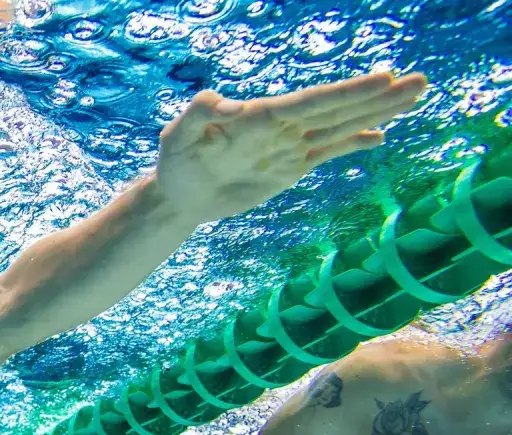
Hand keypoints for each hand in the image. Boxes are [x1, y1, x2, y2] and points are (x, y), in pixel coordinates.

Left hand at [155, 71, 427, 223]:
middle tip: (420, 81)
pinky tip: (380, 137)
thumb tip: (218, 101)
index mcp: (261, 116)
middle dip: (378, 97)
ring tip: (413, 97)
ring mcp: (289, 146)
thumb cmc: (175, 161)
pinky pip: (327, 152)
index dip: (348, 93)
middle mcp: (282, 127)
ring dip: (376, 114)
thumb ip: (196, 115)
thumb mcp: (177, 136)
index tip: (384, 79)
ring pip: (340, 127)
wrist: (178, 194)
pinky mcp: (289, 168)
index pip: (312, 103)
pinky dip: (352, 144)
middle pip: (337, 110)